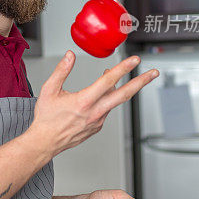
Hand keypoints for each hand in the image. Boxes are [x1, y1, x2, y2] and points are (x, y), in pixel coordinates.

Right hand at [29, 52, 158, 158]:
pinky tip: (97, 96)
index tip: (134, 60)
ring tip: (111, 77)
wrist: (44, 142)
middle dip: (140, 82)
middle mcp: (94, 112)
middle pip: (124, 94)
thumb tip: (70, 56)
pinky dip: (106, 100)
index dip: (123, 68)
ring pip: (114, 101)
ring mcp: (98, 121)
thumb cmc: (46, 118)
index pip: (108, 81)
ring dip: (117, 88)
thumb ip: (61, 70)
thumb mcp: (49, 90)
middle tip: (153, 73)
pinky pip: (106, 110)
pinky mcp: (97, 127)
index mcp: (84, 101)